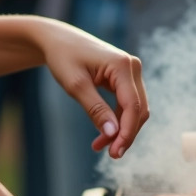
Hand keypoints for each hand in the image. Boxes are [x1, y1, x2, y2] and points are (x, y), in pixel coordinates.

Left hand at [37, 19, 148, 158]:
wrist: (57, 40)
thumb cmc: (64, 57)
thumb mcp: (76, 85)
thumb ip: (96, 110)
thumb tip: (114, 133)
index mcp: (122, 66)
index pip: (133, 106)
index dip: (127, 132)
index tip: (116, 152)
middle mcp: (132, 67)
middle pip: (138, 110)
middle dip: (125, 134)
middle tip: (109, 154)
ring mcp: (130, 72)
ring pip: (134, 109)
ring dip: (121, 129)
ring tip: (99, 145)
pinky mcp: (124, 77)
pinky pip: (127, 104)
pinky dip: (117, 120)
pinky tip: (104, 133)